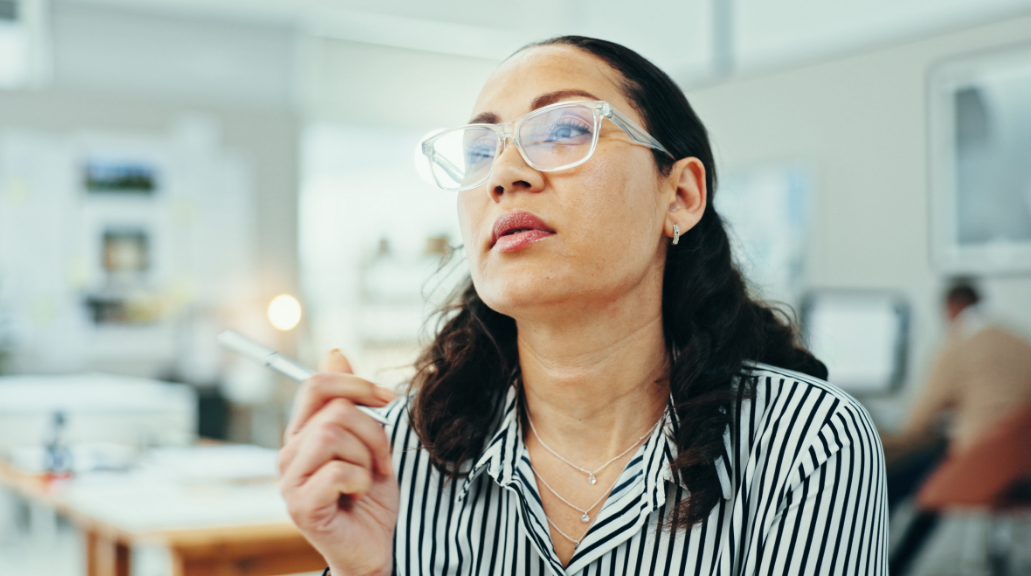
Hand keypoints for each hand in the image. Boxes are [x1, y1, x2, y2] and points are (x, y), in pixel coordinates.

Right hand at [278, 350, 399, 575]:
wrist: (372, 549)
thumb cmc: (369, 499)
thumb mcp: (367, 441)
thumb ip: (350, 402)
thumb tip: (334, 353)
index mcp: (303, 435)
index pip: (316, 385)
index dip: (356, 384)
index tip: (388, 398)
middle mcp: (289, 455)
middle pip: (333, 410)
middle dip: (374, 432)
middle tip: (382, 460)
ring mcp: (291, 482)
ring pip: (333, 435)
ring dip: (367, 456)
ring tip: (368, 478)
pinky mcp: (301, 507)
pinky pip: (338, 471)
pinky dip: (362, 480)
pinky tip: (358, 495)